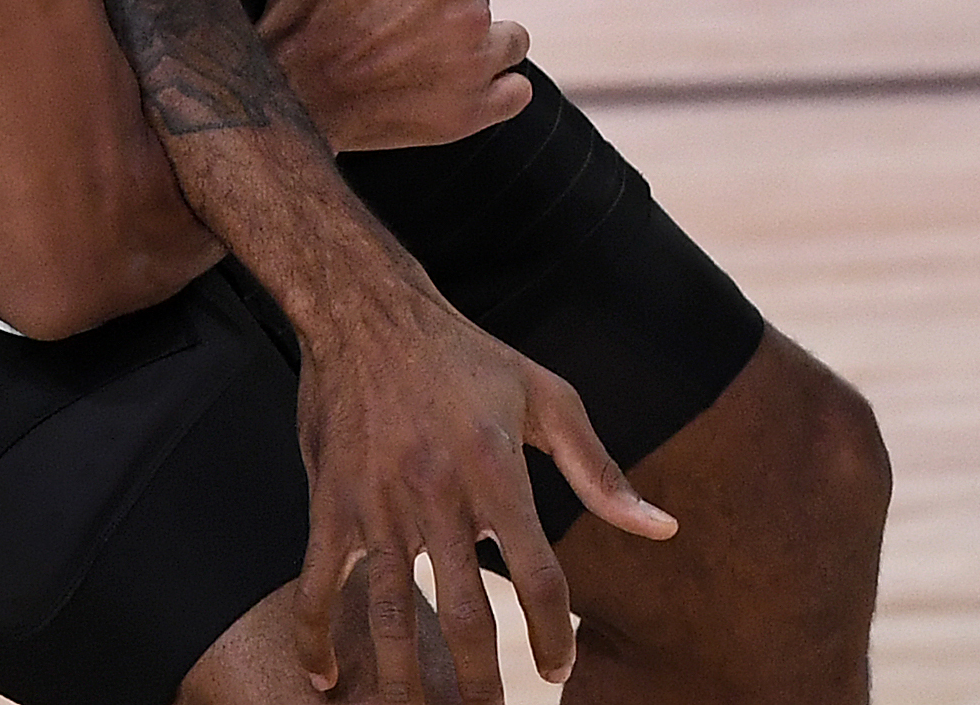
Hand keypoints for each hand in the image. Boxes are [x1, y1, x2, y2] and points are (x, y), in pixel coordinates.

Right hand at [259, 0, 532, 153]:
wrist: (289, 93)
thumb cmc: (305, 17)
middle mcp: (473, 7)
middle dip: (447, 5)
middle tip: (403, 27)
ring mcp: (475, 64)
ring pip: (510, 40)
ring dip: (487, 43)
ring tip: (447, 55)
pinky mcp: (471, 112)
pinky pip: (515, 93)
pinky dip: (501, 89)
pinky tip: (478, 87)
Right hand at [294, 286, 676, 697]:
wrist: (366, 311)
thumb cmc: (466, 356)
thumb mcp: (546, 397)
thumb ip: (600, 472)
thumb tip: (662, 528)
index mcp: (497, 470)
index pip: (539, 578)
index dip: (554, 636)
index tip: (560, 670)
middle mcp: (437, 494)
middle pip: (468, 615)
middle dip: (483, 684)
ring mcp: (377, 504)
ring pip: (393, 616)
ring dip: (409, 683)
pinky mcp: (330, 503)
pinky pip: (319, 585)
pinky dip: (316, 638)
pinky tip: (327, 681)